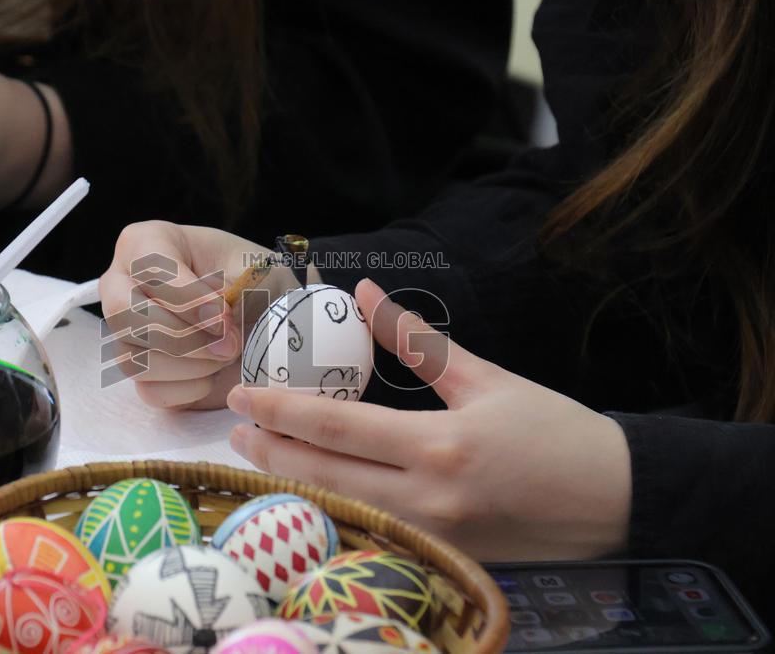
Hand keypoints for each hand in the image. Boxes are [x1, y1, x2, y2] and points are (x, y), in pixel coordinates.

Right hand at [100, 221, 297, 409]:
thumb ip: (231, 288)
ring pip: (133, 359)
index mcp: (145, 243)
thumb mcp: (251, 270)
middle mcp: (122, 285)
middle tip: (231, 344)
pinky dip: (189, 388)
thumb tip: (211, 322)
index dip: (187, 299)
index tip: (225, 319)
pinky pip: (149, 390)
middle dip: (185, 338)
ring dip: (191, 365)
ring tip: (227, 354)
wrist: (265, 313)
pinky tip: (213, 372)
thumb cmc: (253, 280)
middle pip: (125, 315)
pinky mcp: (141, 369)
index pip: (148, 269)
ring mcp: (124, 330)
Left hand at [226, 278, 631, 559]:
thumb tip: (365, 294)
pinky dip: (330, 505)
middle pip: (323, 475)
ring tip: (259, 451)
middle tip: (234, 425)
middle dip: (270, 448)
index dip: (280, 409)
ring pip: (337, 508)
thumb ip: (419, 341)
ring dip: (291, 480)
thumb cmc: (554, 432)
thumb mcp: (487, 379)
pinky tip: (308, 486)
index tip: (241, 392)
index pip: (336, 428)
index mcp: (438, 446)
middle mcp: (426, 498)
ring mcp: (430, 535)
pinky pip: (368, 529)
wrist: (614, 500)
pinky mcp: (439, 554)